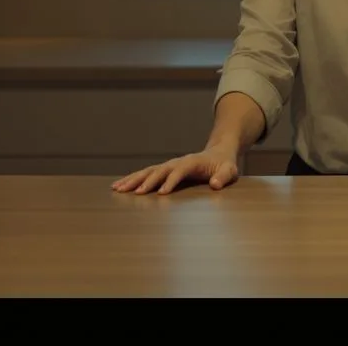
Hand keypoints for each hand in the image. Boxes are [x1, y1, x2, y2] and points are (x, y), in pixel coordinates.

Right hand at [111, 144, 240, 194]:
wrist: (218, 153)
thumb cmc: (224, 165)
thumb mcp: (229, 170)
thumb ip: (223, 177)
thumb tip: (216, 185)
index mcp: (192, 162)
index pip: (179, 171)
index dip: (171, 181)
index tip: (161, 193)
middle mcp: (177, 162)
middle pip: (159, 170)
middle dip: (147, 181)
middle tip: (134, 193)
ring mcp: (169, 165)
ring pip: (148, 171)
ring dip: (133, 179)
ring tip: (117, 188)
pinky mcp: (164, 170)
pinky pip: (146, 174)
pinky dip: (132, 179)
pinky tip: (119, 186)